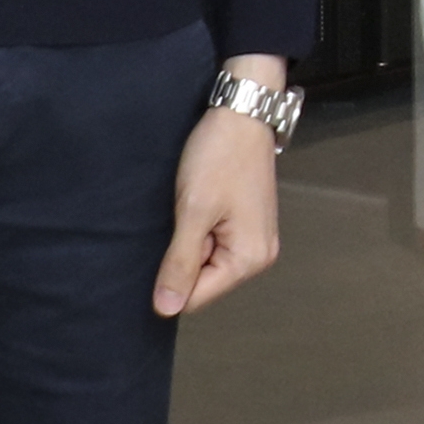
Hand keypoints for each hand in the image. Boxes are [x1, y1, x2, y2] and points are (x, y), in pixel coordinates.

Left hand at [153, 55, 287, 317]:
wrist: (241, 113)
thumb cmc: (219, 157)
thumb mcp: (194, 211)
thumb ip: (180, 263)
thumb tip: (165, 311)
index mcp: (250, 259)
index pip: (195, 297)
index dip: (172, 274)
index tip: (172, 234)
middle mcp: (259, 256)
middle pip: (203, 281)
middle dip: (183, 254)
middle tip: (186, 214)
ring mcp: (255, 239)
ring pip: (205, 261)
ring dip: (190, 239)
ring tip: (192, 205)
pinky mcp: (246, 223)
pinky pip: (214, 243)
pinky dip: (199, 227)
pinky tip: (199, 202)